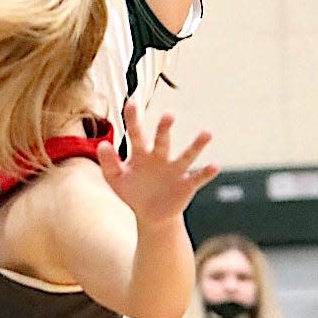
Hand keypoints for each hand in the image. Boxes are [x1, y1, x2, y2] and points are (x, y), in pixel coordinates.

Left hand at [97, 101, 217, 224]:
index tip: (130, 102)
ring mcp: (175, 170)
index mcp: (141, 154)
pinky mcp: (186, 185)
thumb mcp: (115, 180)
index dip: (133, 119)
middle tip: (169, 115)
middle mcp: (160, 158)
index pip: (136, 133)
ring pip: (187, 155)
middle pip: (163, 140)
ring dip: (197, 145)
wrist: (151, 215)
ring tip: (207, 133)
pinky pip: (198, 177)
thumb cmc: (133, 192)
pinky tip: (215, 165)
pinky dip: (207, 172)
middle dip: (165, 129)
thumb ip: (108, 163)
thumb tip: (102, 145)